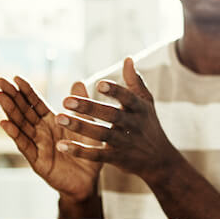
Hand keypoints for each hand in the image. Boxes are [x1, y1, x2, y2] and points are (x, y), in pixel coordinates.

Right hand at [0, 76, 100, 199]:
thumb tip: (78, 81)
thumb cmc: (87, 153)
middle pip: (23, 111)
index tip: (16, 77)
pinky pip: (25, 145)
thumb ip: (82, 105)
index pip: (36, 103)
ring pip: (20, 125)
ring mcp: (37, 145)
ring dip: (9, 111)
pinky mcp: (37, 161)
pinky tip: (4, 122)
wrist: (88, 181)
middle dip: (11, 96)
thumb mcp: (87, 126)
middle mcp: (41, 132)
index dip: (26, 91)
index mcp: (52, 122)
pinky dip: (14, 133)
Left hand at [52, 57, 182, 185]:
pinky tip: (62, 145)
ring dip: (80, 126)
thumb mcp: (146, 103)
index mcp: (140, 109)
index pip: (128, 98)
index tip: (99, 83)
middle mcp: (133, 125)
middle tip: (66, 100)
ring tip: (59, 118)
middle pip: (111, 115)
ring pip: (101, 134)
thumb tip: (128, 58)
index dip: (115, 91)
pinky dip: (79, 151)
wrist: (160, 160)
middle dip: (89, 107)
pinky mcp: (116, 158)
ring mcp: (125, 142)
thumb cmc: (149, 125)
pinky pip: (96, 155)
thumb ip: (135, 82)